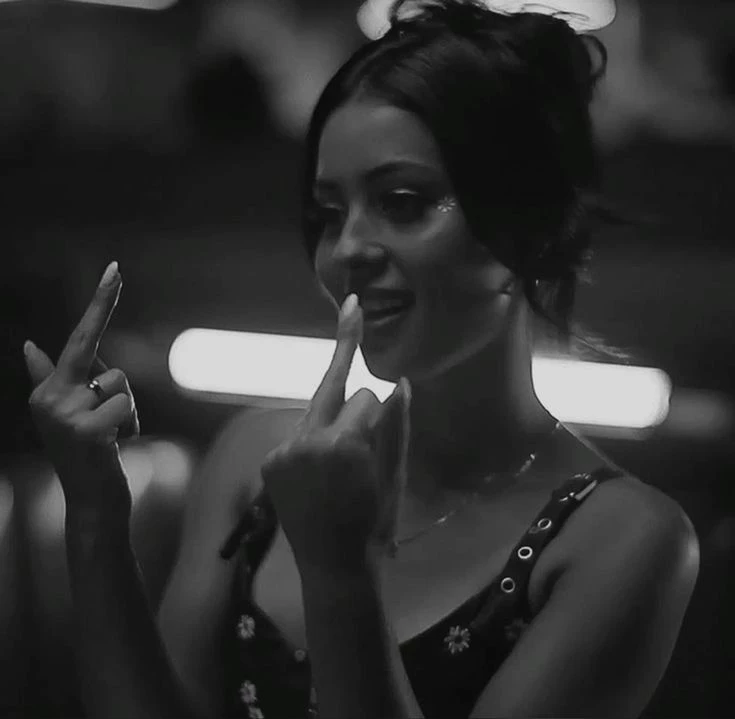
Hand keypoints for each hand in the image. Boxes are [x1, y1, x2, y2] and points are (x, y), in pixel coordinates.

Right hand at [24, 261, 138, 514]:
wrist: (91, 502)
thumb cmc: (86, 453)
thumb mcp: (67, 413)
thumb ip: (50, 378)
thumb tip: (28, 346)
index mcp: (47, 390)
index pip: (74, 339)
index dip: (97, 304)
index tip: (115, 269)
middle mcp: (47, 398)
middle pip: (91, 348)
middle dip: (102, 302)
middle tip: (115, 267)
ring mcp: (63, 415)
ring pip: (119, 384)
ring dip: (127, 410)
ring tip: (111, 435)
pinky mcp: (86, 431)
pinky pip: (125, 409)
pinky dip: (131, 426)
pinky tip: (115, 446)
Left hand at [261, 294, 410, 572]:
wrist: (334, 567)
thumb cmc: (374, 523)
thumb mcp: (393, 475)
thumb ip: (396, 425)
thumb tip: (400, 382)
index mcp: (341, 444)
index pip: (364, 398)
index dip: (379, 415)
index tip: (359, 327)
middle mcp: (305, 440)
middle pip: (332, 390)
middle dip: (346, 362)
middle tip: (351, 307)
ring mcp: (283, 452)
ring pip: (316, 413)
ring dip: (331, 421)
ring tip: (340, 460)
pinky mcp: (270, 462)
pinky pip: (298, 435)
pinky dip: (312, 441)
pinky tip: (319, 472)